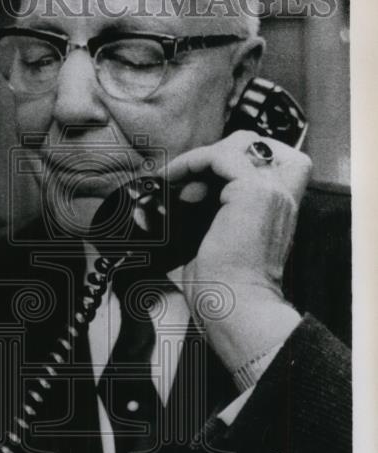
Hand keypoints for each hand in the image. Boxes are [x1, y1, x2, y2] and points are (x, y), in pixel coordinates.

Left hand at [165, 130, 311, 371]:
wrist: (235, 308)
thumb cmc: (223, 291)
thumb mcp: (215, 247)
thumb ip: (205, 223)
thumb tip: (172, 208)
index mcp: (276, 209)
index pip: (262, 163)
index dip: (225, 165)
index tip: (191, 186)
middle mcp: (281, 195)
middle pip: (254, 146)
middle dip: (214, 155)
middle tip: (184, 180)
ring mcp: (272, 189)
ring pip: (239, 144)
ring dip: (201, 157)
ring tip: (176, 179)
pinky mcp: (255, 190)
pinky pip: (219, 156)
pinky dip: (192, 161)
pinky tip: (173, 178)